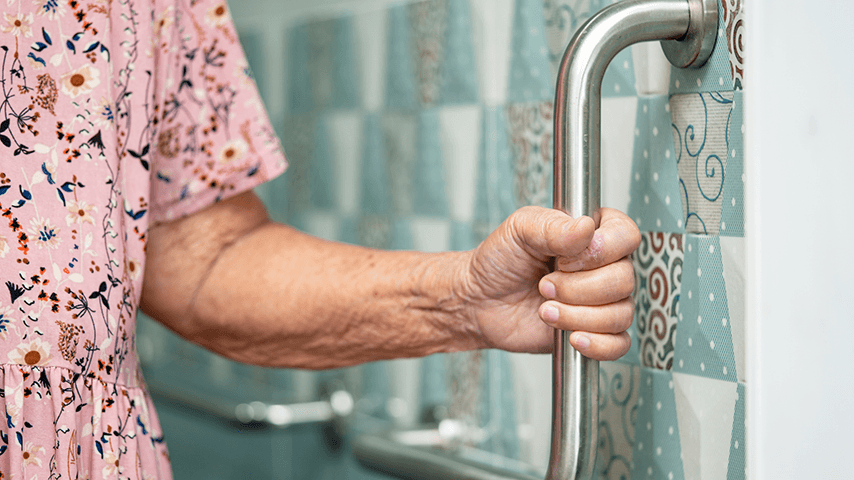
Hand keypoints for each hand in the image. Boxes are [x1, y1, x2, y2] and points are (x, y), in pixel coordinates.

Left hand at [463, 206, 640, 360]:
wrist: (479, 300)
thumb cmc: (500, 260)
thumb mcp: (519, 229)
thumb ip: (553, 226)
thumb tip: (587, 227)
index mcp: (593, 233)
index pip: (626, 235)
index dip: (600, 251)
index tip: (564, 259)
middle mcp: (604, 266)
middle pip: (624, 279)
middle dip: (578, 288)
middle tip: (544, 286)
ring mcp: (602, 300)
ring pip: (620, 313)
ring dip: (577, 315)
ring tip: (544, 309)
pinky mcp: (595, 331)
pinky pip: (619, 344)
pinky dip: (597, 343)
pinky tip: (571, 336)